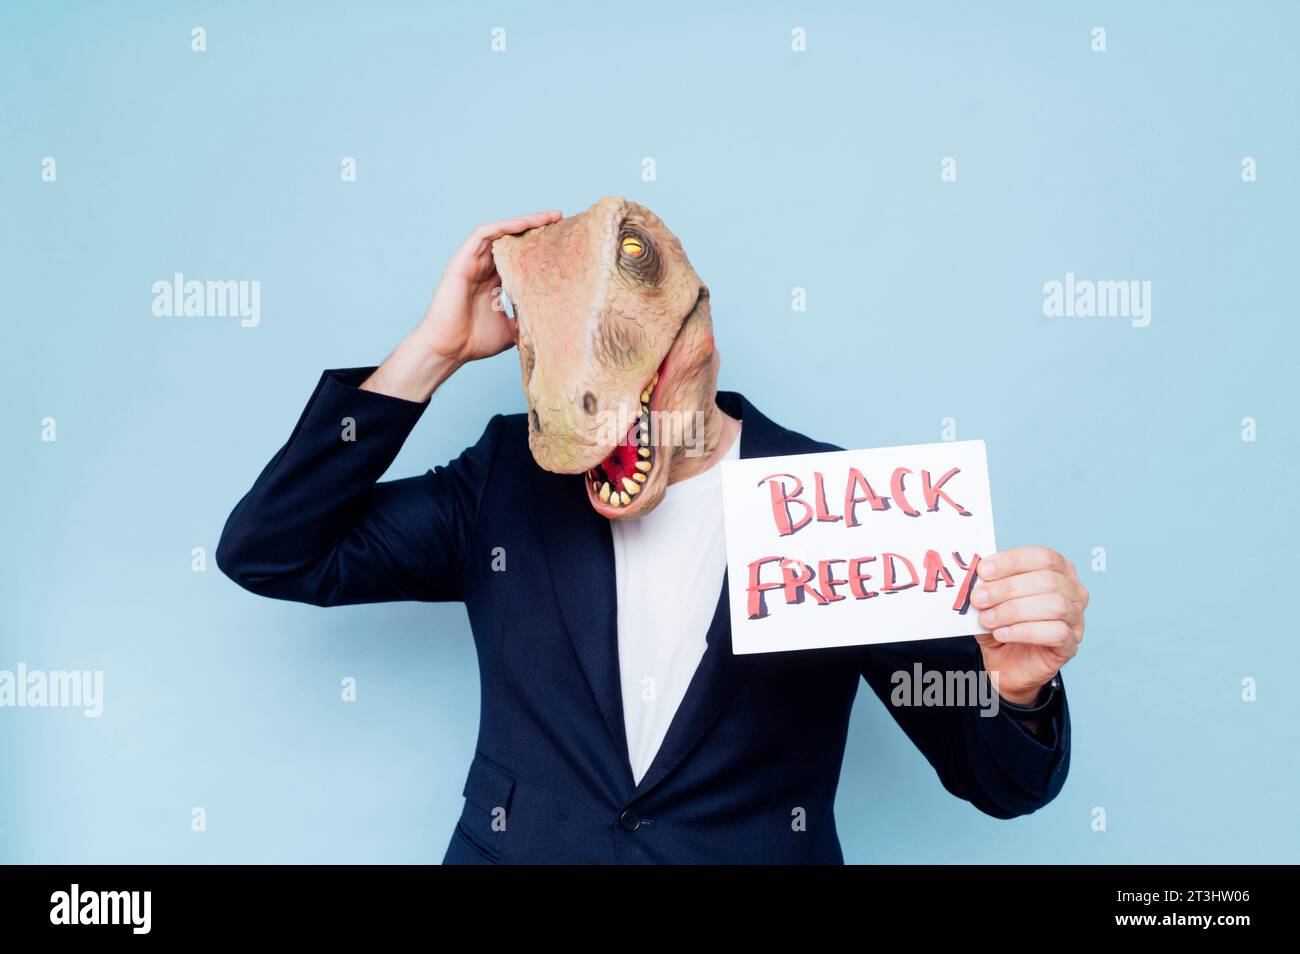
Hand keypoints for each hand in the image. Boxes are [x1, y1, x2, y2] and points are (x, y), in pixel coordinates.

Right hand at [419, 209, 562, 363]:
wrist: (450, 349)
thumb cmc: (475, 342)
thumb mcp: (511, 330)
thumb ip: (526, 321)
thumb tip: (552, 323)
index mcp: (495, 282)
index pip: (521, 258)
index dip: (540, 248)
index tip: (564, 242)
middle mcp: (485, 269)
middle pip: (513, 240)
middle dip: (537, 227)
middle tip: (560, 219)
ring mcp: (473, 263)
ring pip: (500, 233)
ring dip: (524, 222)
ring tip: (548, 217)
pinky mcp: (462, 260)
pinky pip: (483, 235)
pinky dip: (503, 227)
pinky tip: (523, 224)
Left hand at [969, 546, 1087, 705]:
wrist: (1008, 664)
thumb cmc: (1004, 625)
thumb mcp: (991, 601)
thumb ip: (988, 585)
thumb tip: (976, 575)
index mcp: (1058, 570)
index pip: (1042, 557)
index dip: (1012, 561)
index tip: (983, 570)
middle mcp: (1073, 591)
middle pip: (1047, 580)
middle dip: (1007, 588)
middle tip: (979, 598)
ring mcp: (1076, 619)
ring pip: (1054, 605)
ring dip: (1014, 611)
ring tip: (987, 619)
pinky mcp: (1071, 644)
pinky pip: (1055, 632)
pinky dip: (1024, 631)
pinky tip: (1002, 634)